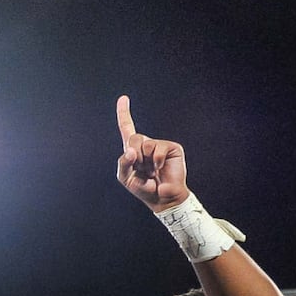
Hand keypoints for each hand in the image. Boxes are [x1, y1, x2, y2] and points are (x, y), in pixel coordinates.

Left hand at [116, 95, 189, 212]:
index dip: (124, 113)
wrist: (163, 198)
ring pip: (145, 143)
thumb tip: (131, 150)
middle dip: (134, 154)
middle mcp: (147, 145)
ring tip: (152, 170)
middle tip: (141, 168)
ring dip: (145, 160)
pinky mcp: (172, 147)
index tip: (123, 98)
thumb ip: (123, 163)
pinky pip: (158, 148)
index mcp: (134, 150)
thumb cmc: (144, 188)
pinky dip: (156, 160)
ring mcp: (160, 145)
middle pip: (134, 137)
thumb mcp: (126, 178)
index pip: (127, 128)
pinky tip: (159, 167)